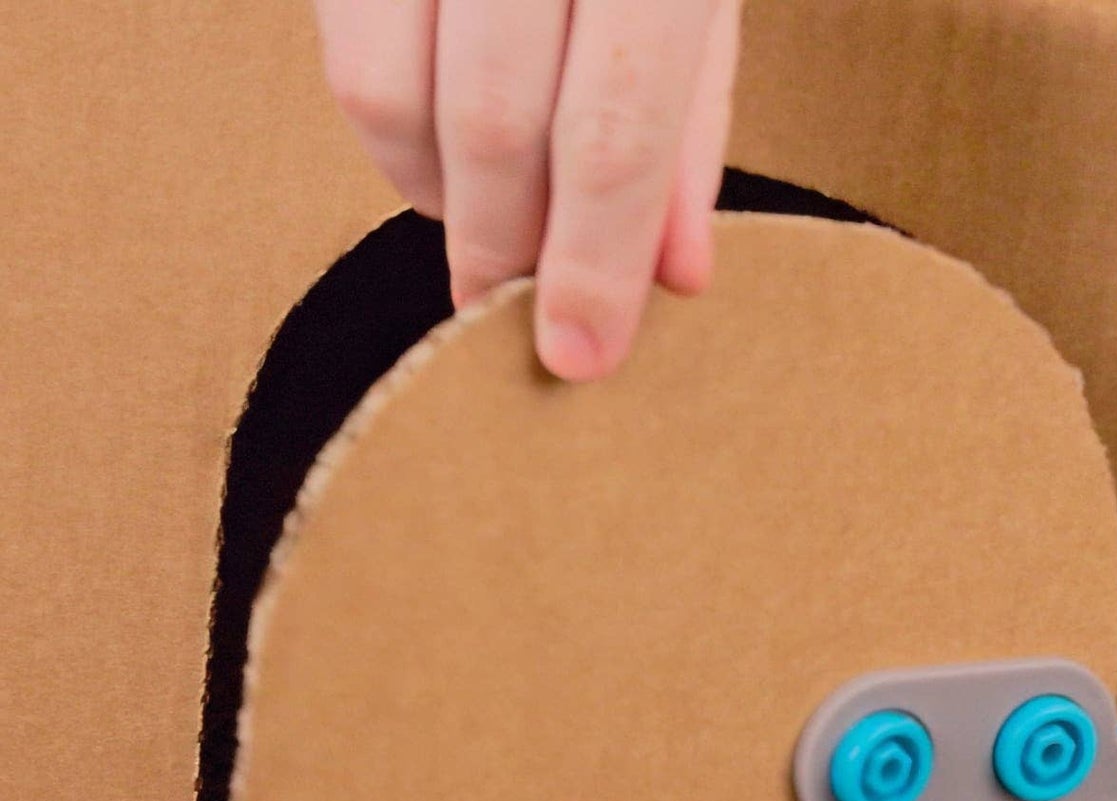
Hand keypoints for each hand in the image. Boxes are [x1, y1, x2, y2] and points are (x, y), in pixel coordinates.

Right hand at [315, 0, 741, 380]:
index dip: (594, 262)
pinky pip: (344, 42)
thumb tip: (675, 278)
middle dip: (506, 248)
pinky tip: (442, 140)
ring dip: (437, 196)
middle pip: (495, 123)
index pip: (616, 127)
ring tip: (488, 216)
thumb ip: (690, 122)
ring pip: (389, 91)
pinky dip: (390, 129)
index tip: (578, 359)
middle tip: (513, 313)